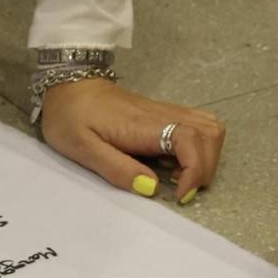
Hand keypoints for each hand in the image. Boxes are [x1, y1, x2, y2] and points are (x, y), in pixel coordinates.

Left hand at [40, 79, 225, 203]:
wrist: (67, 83)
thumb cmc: (70, 117)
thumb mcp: (83, 149)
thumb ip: (117, 169)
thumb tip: (151, 188)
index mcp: (142, 125)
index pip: (190, 140)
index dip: (195, 170)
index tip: (178, 194)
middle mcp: (161, 115)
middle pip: (209, 133)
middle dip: (205, 168)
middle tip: (181, 190)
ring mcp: (165, 111)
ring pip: (209, 127)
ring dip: (206, 157)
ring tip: (180, 178)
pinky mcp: (162, 113)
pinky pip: (196, 125)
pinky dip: (198, 147)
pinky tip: (174, 162)